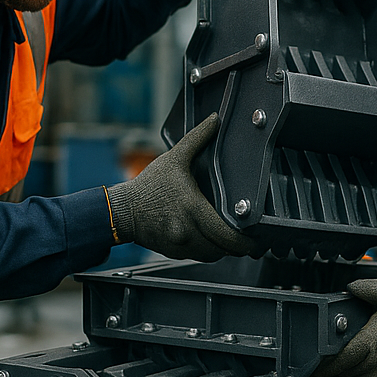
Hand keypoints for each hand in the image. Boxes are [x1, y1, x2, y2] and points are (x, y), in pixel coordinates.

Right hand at [106, 115, 256, 260]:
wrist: (120, 211)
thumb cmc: (147, 186)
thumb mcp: (174, 158)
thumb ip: (197, 138)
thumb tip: (214, 119)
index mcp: (193, 210)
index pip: (228, 236)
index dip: (246, 242)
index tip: (256, 239)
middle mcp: (188, 232)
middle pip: (224, 250)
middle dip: (239, 247)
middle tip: (250, 241)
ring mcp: (180, 246)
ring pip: (213, 256)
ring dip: (223, 249)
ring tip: (230, 238)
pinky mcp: (173, 253)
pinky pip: (198, 257)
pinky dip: (208, 250)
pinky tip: (210, 239)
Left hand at [312, 278, 376, 376]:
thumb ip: (367, 288)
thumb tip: (349, 287)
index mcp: (373, 341)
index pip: (341, 359)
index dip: (326, 364)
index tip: (318, 363)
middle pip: (345, 372)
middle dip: (339, 366)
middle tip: (339, 357)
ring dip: (352, 375)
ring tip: (359, 360)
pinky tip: (371, 369)